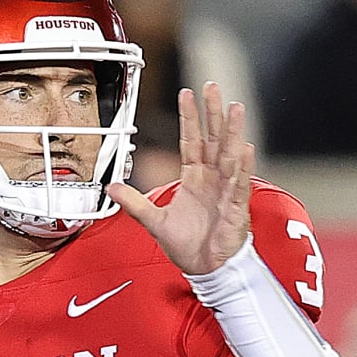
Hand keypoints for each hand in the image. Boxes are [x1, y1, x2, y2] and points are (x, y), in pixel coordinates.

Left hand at [109, 82, 251, 276]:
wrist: (206, 269)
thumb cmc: (189, 246)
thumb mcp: (155, 221)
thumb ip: (135, 202)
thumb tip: (112, 188)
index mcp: (195, 177)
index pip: (192, 140)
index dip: (189, 117)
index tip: (187, 93)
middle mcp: (213, 178)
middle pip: (214, 138)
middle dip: (213, 112)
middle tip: (212, 86)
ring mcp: (226, 191)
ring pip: (230, 155)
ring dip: (232, 131)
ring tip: (234, 108)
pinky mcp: (235, 208)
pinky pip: (240, 185)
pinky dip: (242, 168)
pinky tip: (244, 149)